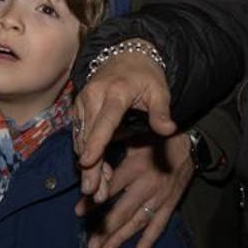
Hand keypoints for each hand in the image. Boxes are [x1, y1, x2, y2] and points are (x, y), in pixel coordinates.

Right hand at [74, 48, 175, 185]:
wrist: (127, 55)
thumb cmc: (146, 75)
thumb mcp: (160, 91)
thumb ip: (162, 112)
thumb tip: (169, 130)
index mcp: (116, 93)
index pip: (104, 121)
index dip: (95, 143)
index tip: (87, 162)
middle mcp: (94, 97)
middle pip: (89, 137)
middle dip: (90, 167)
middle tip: (93, 193)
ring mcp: (83, 103)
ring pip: (81, 141)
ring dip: (88, 166)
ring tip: (97, 190)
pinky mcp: (78, 109)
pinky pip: (79, 136)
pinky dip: (87, 154)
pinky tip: (97, 173)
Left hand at [76, 133, 194, 247]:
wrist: (191, 142)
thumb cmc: (157, 137)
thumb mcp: (133, 136)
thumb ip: (113, 148)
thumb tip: (89, 158)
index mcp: (135, 167)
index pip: (110, 189)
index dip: (92, 202)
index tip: (78, 213)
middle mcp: (147, 185)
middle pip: (122, 211)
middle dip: (105, 229)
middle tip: (91, 245)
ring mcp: (160, 197)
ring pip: (138, 221)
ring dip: (122, 237)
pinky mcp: (171, 203)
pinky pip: (160, 224)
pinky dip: (149, 240)